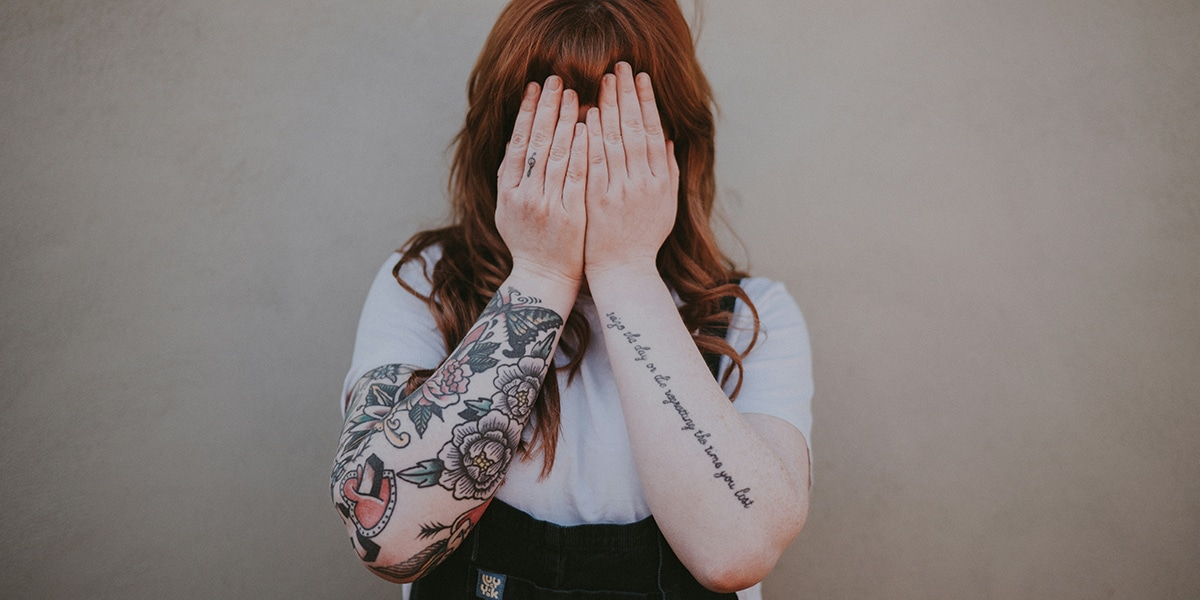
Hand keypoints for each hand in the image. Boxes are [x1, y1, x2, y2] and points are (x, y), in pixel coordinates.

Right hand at [496, 75, 587, 290]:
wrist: (545, 278)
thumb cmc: (528, 242)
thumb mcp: (508, 210)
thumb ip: (510, 177)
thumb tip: (516, 140)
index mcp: (508, 191)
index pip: (518, 142)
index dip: (526, 113)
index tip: (535, 87)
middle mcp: (524, 196)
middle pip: (536, 143)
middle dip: (547, 108)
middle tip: (556, 80)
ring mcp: (547, 206)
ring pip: (557, 155)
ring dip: (565, 121)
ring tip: (574, 94)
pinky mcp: (569, 216)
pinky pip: (576, 177)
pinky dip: (581, 151)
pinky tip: (586, 128)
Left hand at [583, 62, 678, 276]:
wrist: (623, 270)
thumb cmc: (643, 238)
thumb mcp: (665, 205)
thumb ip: (668, 171)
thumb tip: (668, 138)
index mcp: (661, 181)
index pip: (654, 132)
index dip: (648, 103)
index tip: (642, 78)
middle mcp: (643, 183)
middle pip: (636, 130)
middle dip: (628, 96)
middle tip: (621, 67)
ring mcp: (620, 191)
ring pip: (616, 141)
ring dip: (610, 108)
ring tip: (605, 80)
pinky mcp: (598, 200)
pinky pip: (595, 162)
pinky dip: (594, 137)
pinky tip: (590, 114)